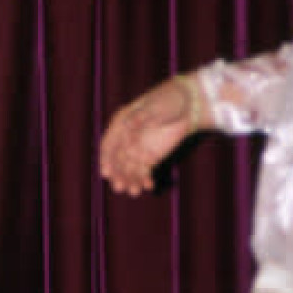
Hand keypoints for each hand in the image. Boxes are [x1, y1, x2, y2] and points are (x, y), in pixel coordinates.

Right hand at [99, 74, 205, 195]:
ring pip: (129, 168)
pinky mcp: (151, 157)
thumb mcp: (154, 106)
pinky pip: (144, 171)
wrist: (186, 105)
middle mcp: (126, 139)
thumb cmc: (167, 100)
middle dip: (118, 174)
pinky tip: (148, 186)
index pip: (109, 144)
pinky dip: (144, 179)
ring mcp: (138, 149)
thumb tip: (128, 124)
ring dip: (129, 180)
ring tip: (133, 192)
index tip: (106, 172)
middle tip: (119, 187)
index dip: (106, 159)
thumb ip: (141, 117)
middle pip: (118, 160)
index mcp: (121, 123)